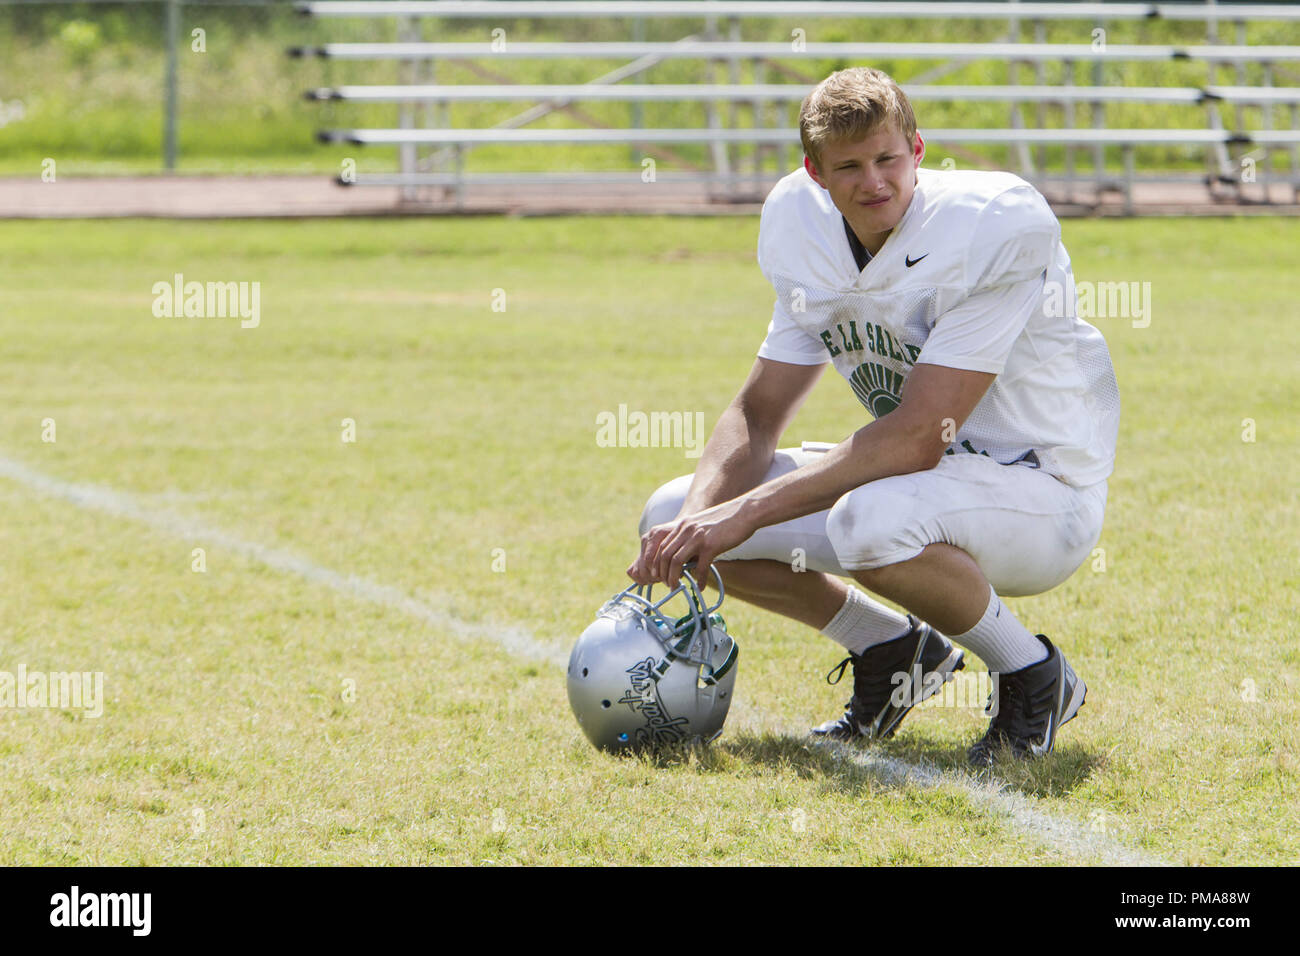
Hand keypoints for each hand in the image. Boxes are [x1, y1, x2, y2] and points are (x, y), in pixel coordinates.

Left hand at [626, 498, 754, 586]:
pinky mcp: (711, 545)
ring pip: (676, 562)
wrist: (745, 512)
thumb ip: (691, 539)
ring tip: (676, 588)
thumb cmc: (726, 521)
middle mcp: (686, 530)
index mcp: (682, 525)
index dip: (657, 564)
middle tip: (667, 584)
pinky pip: (700, 567)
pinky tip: (700, 587)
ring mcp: (698, 538)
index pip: (661, 546)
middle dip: (662, 573)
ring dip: (673, 578)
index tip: (660, 575)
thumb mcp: (702, 526)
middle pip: (665, 555)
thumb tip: (688, 560)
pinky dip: (699, 580)